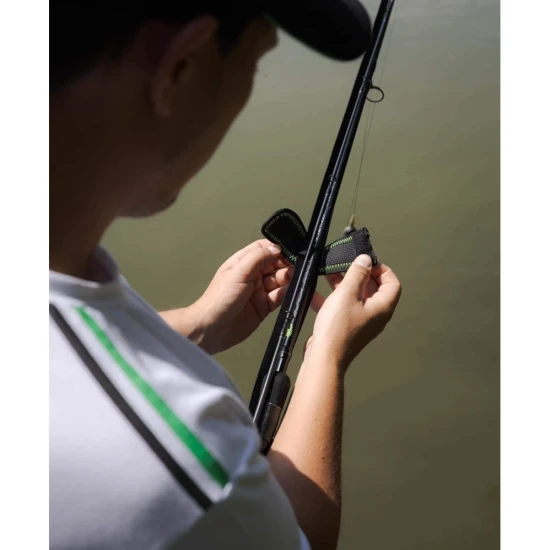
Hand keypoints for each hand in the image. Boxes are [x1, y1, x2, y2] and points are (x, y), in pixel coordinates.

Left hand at [183, 240, 294, 354]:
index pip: (263, 249)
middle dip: (286, 263)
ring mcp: (259, 291)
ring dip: (289, 278)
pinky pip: (280, 296)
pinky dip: (288, 293)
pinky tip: (295, 290)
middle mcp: (253, 275)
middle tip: (298, 266)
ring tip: (297, 277)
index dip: (276, 249)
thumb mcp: (239, 272)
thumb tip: (277, 248)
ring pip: (280, 280)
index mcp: (243, 263)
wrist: (213, 329)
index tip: (289, 251)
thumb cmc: (221, 297)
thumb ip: (258, 257)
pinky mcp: (265, 306)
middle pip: (275, 264)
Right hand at [305, 255, 401, 371]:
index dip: (381, 269)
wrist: (323, 358)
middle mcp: (375, 315)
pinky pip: (342, 308)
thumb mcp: (347, 294)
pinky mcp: (346, 328)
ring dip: (343, 284)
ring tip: (328, 273)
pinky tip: (315, 292)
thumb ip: (357, 274)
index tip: (365, 262)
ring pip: (356, 297)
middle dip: (359, 274)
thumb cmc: (338, 327)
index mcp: (382, 307)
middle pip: (373, 289)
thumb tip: (366, 259)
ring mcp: (360, 322)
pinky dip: (332, 298)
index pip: (392, 283)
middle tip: (345, 265)